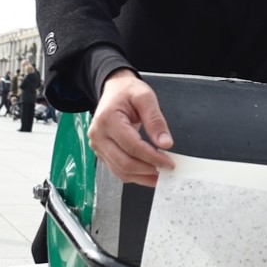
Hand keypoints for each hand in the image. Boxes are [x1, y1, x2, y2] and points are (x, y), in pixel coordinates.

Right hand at [86, 71, 174, 186]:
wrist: (114, 90)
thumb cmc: (128, 92)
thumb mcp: (145, 98)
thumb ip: (156, 121)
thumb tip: (166, 144)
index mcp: (107, 119)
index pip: (132, 146)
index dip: (152, 157)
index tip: (169, 163)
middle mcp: (98, 135)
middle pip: (124, 162)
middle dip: (148, 170)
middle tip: (167, 170)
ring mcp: (97, 146)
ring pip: (120, 170)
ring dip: (141, 177)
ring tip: (160, 175)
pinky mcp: (102, 152)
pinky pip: (117, 169)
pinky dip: (134, 175)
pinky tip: (148, 174)